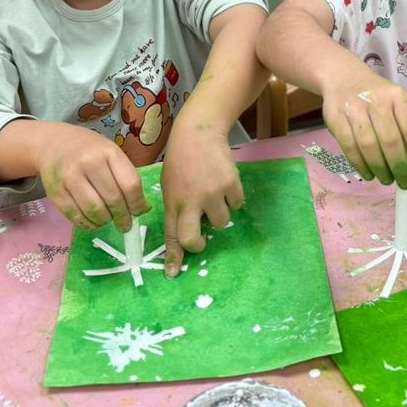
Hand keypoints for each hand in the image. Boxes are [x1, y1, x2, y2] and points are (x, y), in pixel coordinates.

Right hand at [33, 124, 149, 232]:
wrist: (54, 143)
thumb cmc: (90, 150)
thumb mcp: (112, 154)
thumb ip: (127, 178)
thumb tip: (144, 208)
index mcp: (109, 152)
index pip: (130, 184)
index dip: (137, 203)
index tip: (139, 212)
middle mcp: (89, 163)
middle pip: (113, 199)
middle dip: (123, 217)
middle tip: (125, 225)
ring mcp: (70, 178)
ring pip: (94, 210)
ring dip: (105, 221)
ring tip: (108, 221)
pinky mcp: (55, 192)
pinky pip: (75, 215)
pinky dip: (87, 224)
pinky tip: (93, 223)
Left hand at [160, 128, 243, 277]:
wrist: (199, 132)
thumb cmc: (181, 161)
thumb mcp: (170, 185)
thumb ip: (177, 208)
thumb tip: (185, 232)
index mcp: (172, 202)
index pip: (171, 236)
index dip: (174, 258)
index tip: (173, 274)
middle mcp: (190, 201)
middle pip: (193, 239)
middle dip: (198, 244)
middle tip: (201, 237)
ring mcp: (211, 194)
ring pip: (221, 222)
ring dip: (219, 213)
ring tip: (213, 193)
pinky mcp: (230, 184)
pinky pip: (236, 204)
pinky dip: (232, 197)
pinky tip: (223, 182)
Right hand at [320, 66, 406, 188]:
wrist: (343, 78)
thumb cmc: (377, 97)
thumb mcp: (396, 102)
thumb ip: (404, 128)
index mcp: (398, 96)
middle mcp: (377, 100)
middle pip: (390, 141)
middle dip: (400, 167)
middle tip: (405, 183)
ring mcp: (354, 108)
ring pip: (369, 146)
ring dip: (380, 168)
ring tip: (387, 180)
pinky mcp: (336, 118)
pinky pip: (349, 147)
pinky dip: (360, 165)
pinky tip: (369, 174)